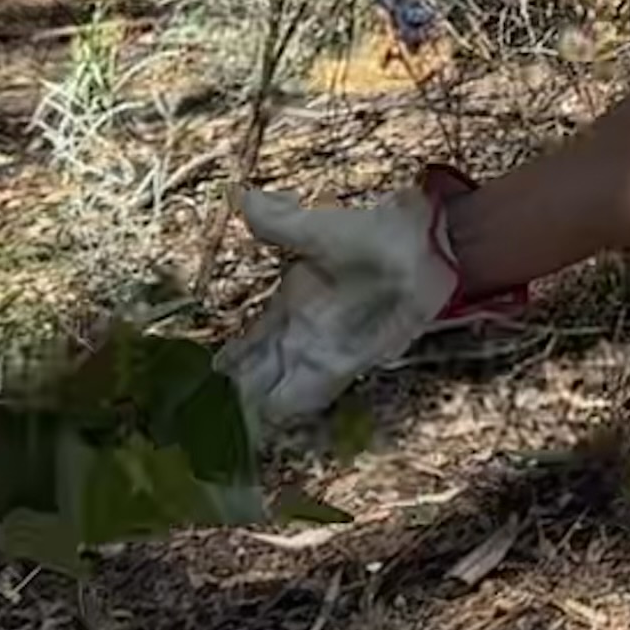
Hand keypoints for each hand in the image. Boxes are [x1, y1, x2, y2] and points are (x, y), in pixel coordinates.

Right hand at [216, 181, 464, 429]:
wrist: (431, 253)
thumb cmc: (379, 236)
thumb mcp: (323, 231)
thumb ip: (281, 223)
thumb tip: (241, 197)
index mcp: (289, 303)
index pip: (247, 343)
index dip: (225, 363)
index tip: (199, 378)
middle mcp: (301, 335)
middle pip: (258, 374)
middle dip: (234, 396)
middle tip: (198, 421)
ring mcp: (324, 353)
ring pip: (279, 389)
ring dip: (256, 408)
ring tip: (222, 432)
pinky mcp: (349, 365)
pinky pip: (311, 394)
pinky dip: (289, 409)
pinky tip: (266, 426)